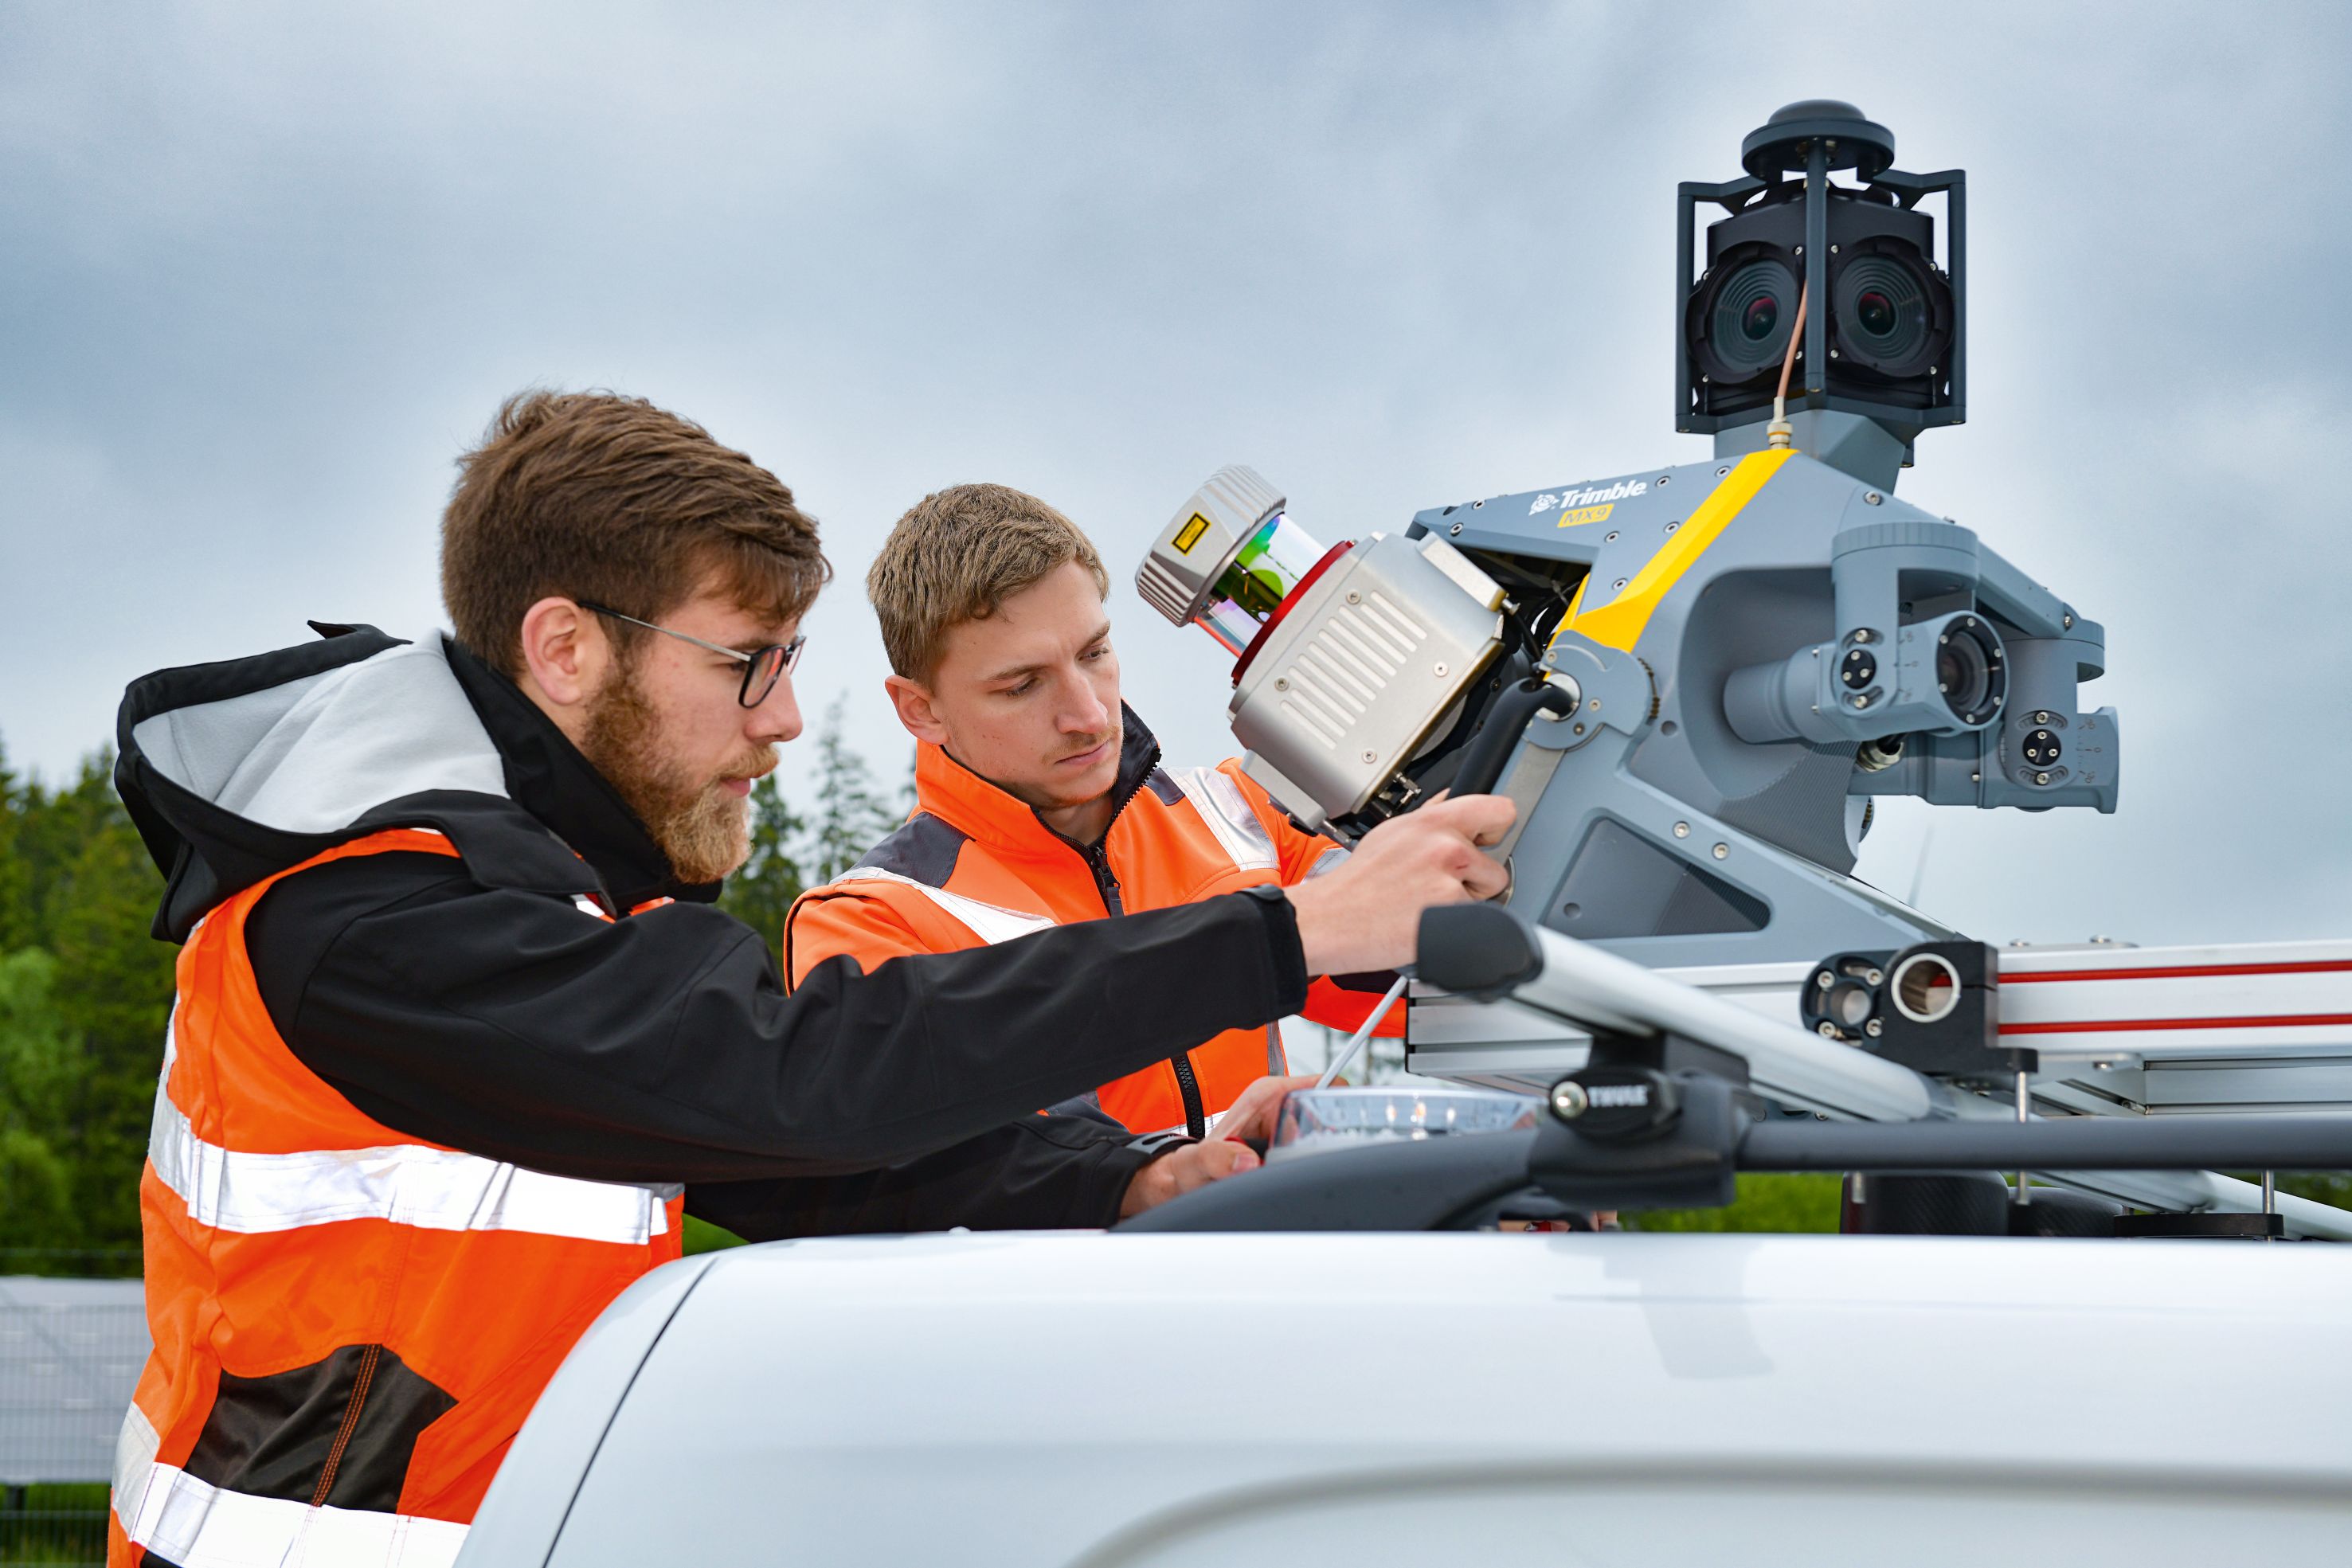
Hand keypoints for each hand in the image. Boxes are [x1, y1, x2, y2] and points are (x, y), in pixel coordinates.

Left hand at [1116, 1073, 1319, 1218]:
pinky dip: (1311, 1166)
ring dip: (1318, 1157)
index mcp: (1265, 1095)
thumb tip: (1249, 1162)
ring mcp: (1285, 1125)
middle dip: (1328, 1141)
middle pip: (1331, 1113)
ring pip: (1326, 1136)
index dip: (1333, 1108)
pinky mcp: (1288, 1144)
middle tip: (1306, 1166)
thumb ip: (1217, 1159)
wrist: (1187, 1184)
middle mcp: (1278, 1105)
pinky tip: (1296, 1180)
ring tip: (1295, 1175)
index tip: (1331, 1138)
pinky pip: (1315, 1151)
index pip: (1322, 1085)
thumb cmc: (1191, 1168)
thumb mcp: (1197, 1164)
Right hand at [1284, 794, 1513, 974]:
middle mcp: (1444, 846)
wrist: (1331, 920)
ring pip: (1488, 897)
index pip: (1498, 809)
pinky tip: (1426, 921)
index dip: (1496, 829)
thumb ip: (1428, 817)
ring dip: (1466, 903)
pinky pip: (1474, 923)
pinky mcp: (1452, 914)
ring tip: (1428, 903)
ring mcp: (1449, 881)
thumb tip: (1450, 801)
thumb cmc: (1356, 884)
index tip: (1486, 840)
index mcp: (1432, 822)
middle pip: (1497, 864)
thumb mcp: (1390, 833)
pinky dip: (1455, 927)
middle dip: (1477, 877)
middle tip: (1443, 884)